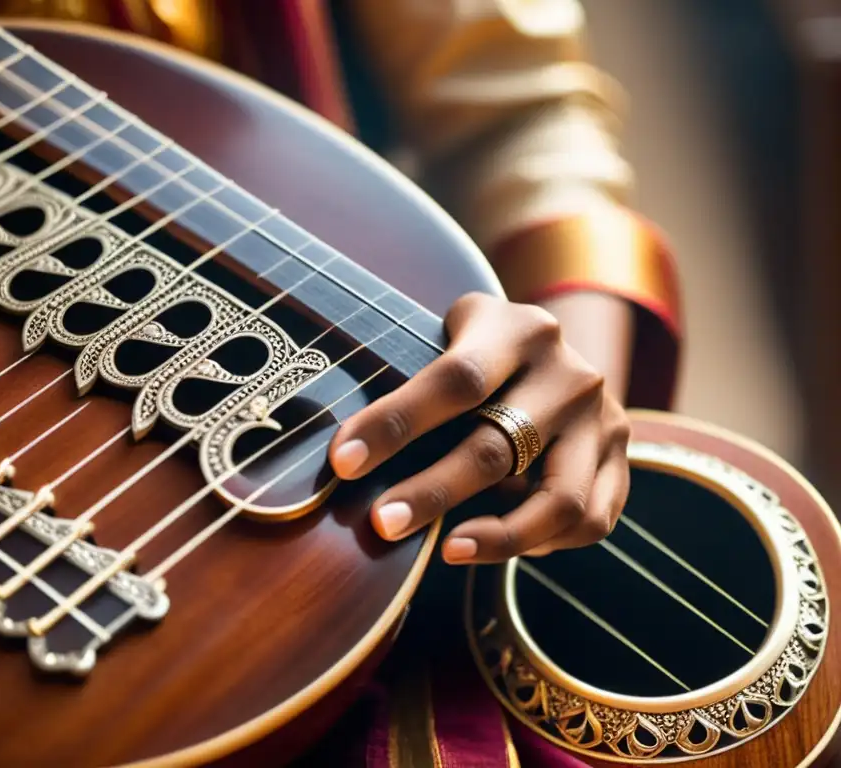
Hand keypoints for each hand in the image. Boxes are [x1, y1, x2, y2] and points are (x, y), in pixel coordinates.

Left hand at [328, 292, 631, 563]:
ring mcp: (604, 422)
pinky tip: (491, 542)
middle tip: (381, 523)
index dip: (395, 423)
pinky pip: (587, 521)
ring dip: (497, 536)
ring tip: (445, 552)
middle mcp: (572, 374)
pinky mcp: (622, 463)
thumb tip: (337, 447)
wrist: (560, 353)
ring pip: (557, 499)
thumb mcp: (450, 336)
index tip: (341, 461)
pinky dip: (539, 543)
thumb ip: (409, 371)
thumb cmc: (481, 353)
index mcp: (520, 331)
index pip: (455, 381)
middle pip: (498, 445)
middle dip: (432, 491)